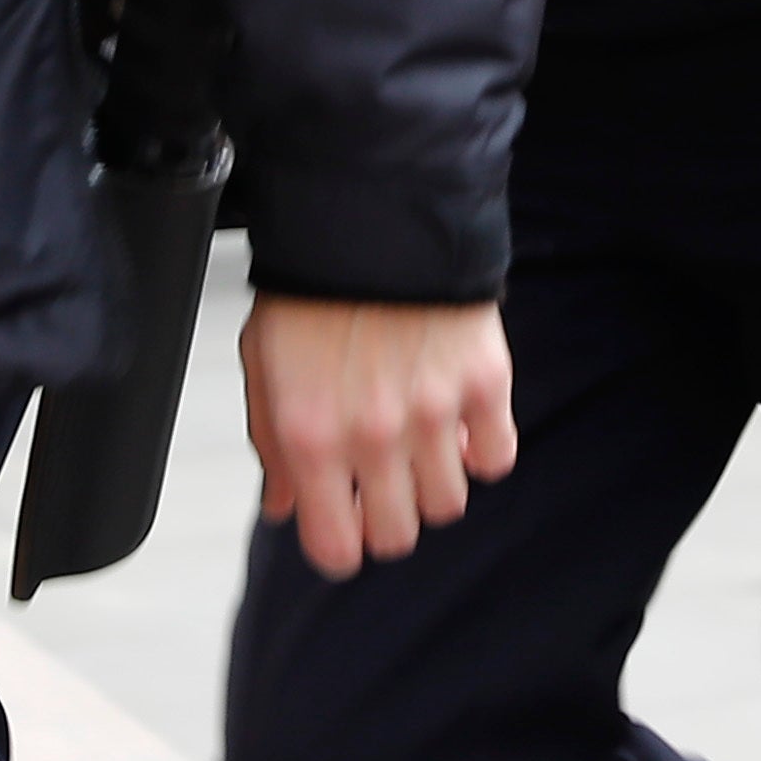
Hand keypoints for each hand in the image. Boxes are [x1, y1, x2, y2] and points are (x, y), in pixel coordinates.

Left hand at [237, 296, 515, 578]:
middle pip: (398, 536)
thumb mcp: (264, 365)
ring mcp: (434, 412)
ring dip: (432, 482)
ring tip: (419, 444)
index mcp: (309, 436)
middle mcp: (372, 435)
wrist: (370, 213)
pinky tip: (457, 423)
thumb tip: (283, 507)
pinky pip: (495, 458)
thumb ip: (272, 445)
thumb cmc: (313, 287)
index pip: (335, 548)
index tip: (344, 526)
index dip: (340, 545)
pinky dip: (479, 450)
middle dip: (387, 518)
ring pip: (447, 505)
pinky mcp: (483, 382)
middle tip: (382, 483)